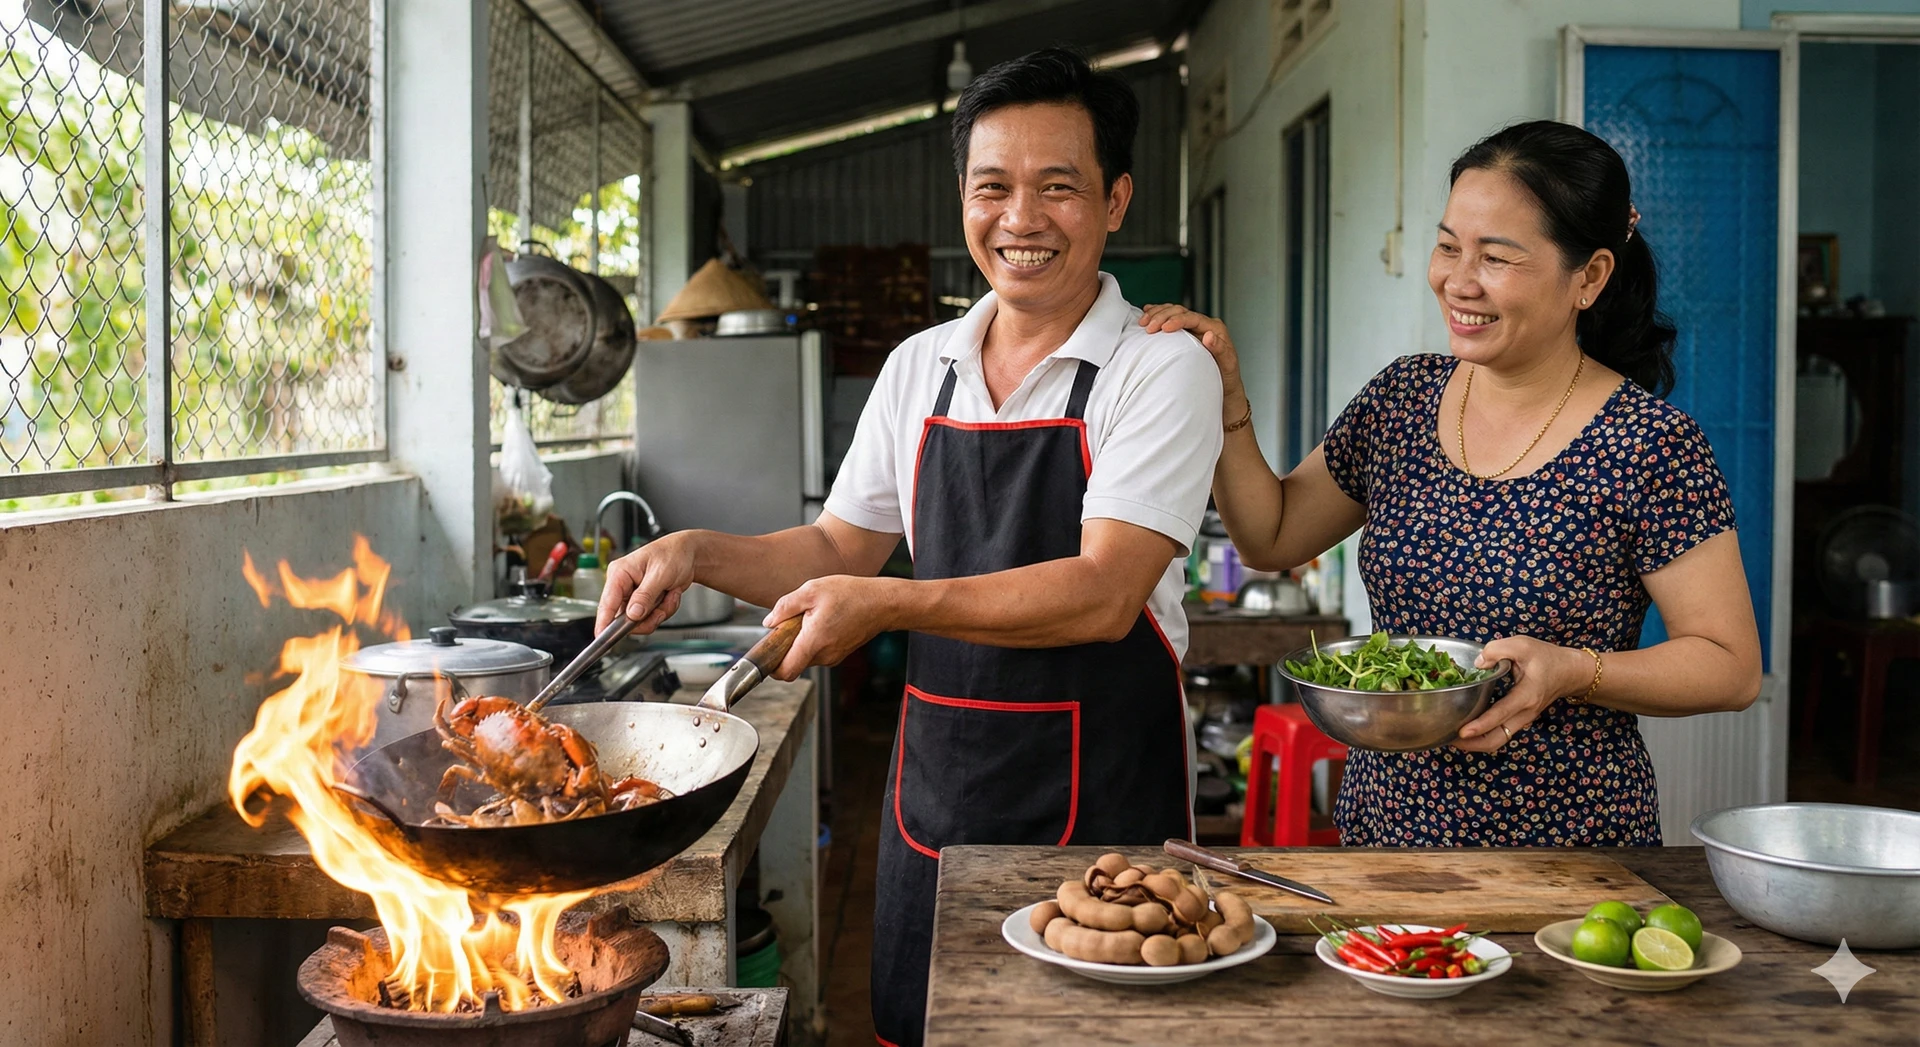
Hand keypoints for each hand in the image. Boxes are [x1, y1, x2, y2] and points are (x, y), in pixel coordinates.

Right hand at [596, 532, 696, 632]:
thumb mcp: (660, 574)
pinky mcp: (644, 602)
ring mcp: (634, 595)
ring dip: (659, 612)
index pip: (607, 602)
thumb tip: (632, 614)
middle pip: (624, 617)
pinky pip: (651, 618)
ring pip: (640, 620)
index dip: (604, 622)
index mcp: (620, 573)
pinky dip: (665, 609)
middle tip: (661, 609)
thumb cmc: (672, 554)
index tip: (602, 638)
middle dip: (648, 617)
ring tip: (669, 594)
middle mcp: (623, 585)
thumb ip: (645, 595)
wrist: (689, 554)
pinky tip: (670, 595)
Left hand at [763, 575, 898, 679]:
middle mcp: (824, 655)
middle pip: (793, 663)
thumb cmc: (851, 594)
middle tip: (792, 623)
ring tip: (811, 618)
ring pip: (806, 657)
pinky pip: (818, 653)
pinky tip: (822, 621)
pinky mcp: (839, 654)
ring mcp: (833, 657)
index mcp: (814, 641)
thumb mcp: (812, 590)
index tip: (767, 653)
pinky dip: (813, 642)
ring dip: (801, 643)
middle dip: (786, 647)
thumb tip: (769, 622)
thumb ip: (785, 606)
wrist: (882, 603)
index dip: (772, 667)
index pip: (786, 672)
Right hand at [1137, 304, 1245, 417]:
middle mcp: (1204, 325)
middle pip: (1180, 311)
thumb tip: (1209, 335)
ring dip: (1157, 314)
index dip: (1176, 320)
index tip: (1163, 328)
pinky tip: (1147, 313)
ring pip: (1173, 312)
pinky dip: (1158, 314)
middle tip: (1148, 327)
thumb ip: (1220, 349)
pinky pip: (1170, 318)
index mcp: (1214, 328)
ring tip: (1143, 320)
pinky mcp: (1185, 333)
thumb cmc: (1226, 377)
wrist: (1224, 387)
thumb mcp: (1227, 365)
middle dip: (1162, 316)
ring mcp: (1193, 328)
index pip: (1193, 318)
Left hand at [1451, 636, 1586, 753]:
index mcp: (1526, 695)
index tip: (1462, 732)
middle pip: (1497, 739)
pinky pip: (1499, 734)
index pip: (1501, 714)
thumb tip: (1477, 664)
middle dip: (1472, 744)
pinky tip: (1466, 729)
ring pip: (1497, 740)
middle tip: (1448, 739)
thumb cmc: (1546, 657)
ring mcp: (1522, 719)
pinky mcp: (1519, 720)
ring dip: (1475, 743)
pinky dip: (1482, 735)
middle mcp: (1525, 713)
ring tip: (1451, 737)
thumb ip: (1497, 650)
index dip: (1480, 725)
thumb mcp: (1522, 645)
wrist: (1569, 672)